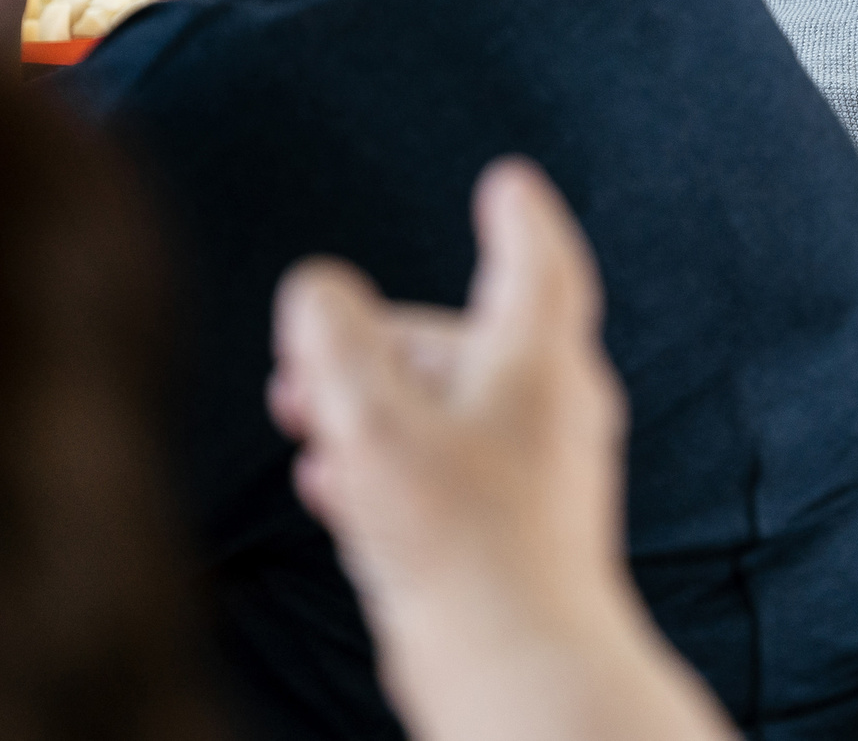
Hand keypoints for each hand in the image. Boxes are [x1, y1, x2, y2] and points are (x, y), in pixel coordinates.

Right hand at [270, 158, 731, 740]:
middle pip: (465, 343)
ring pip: (449, 414)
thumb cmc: (459, 545)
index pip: (536, 259)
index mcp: (540, 358)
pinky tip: (334, 488)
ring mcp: (539, 479)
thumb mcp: (371, 417)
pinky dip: (391, 465)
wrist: (521, 675)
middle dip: (380, 342)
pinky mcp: (515, 540)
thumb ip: (333, 337)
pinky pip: (448, 476)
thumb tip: (318, 288)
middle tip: (303, 361)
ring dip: (374, 408)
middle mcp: (554, 411)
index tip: (507, 182)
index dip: (517, 216)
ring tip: (303, 422)